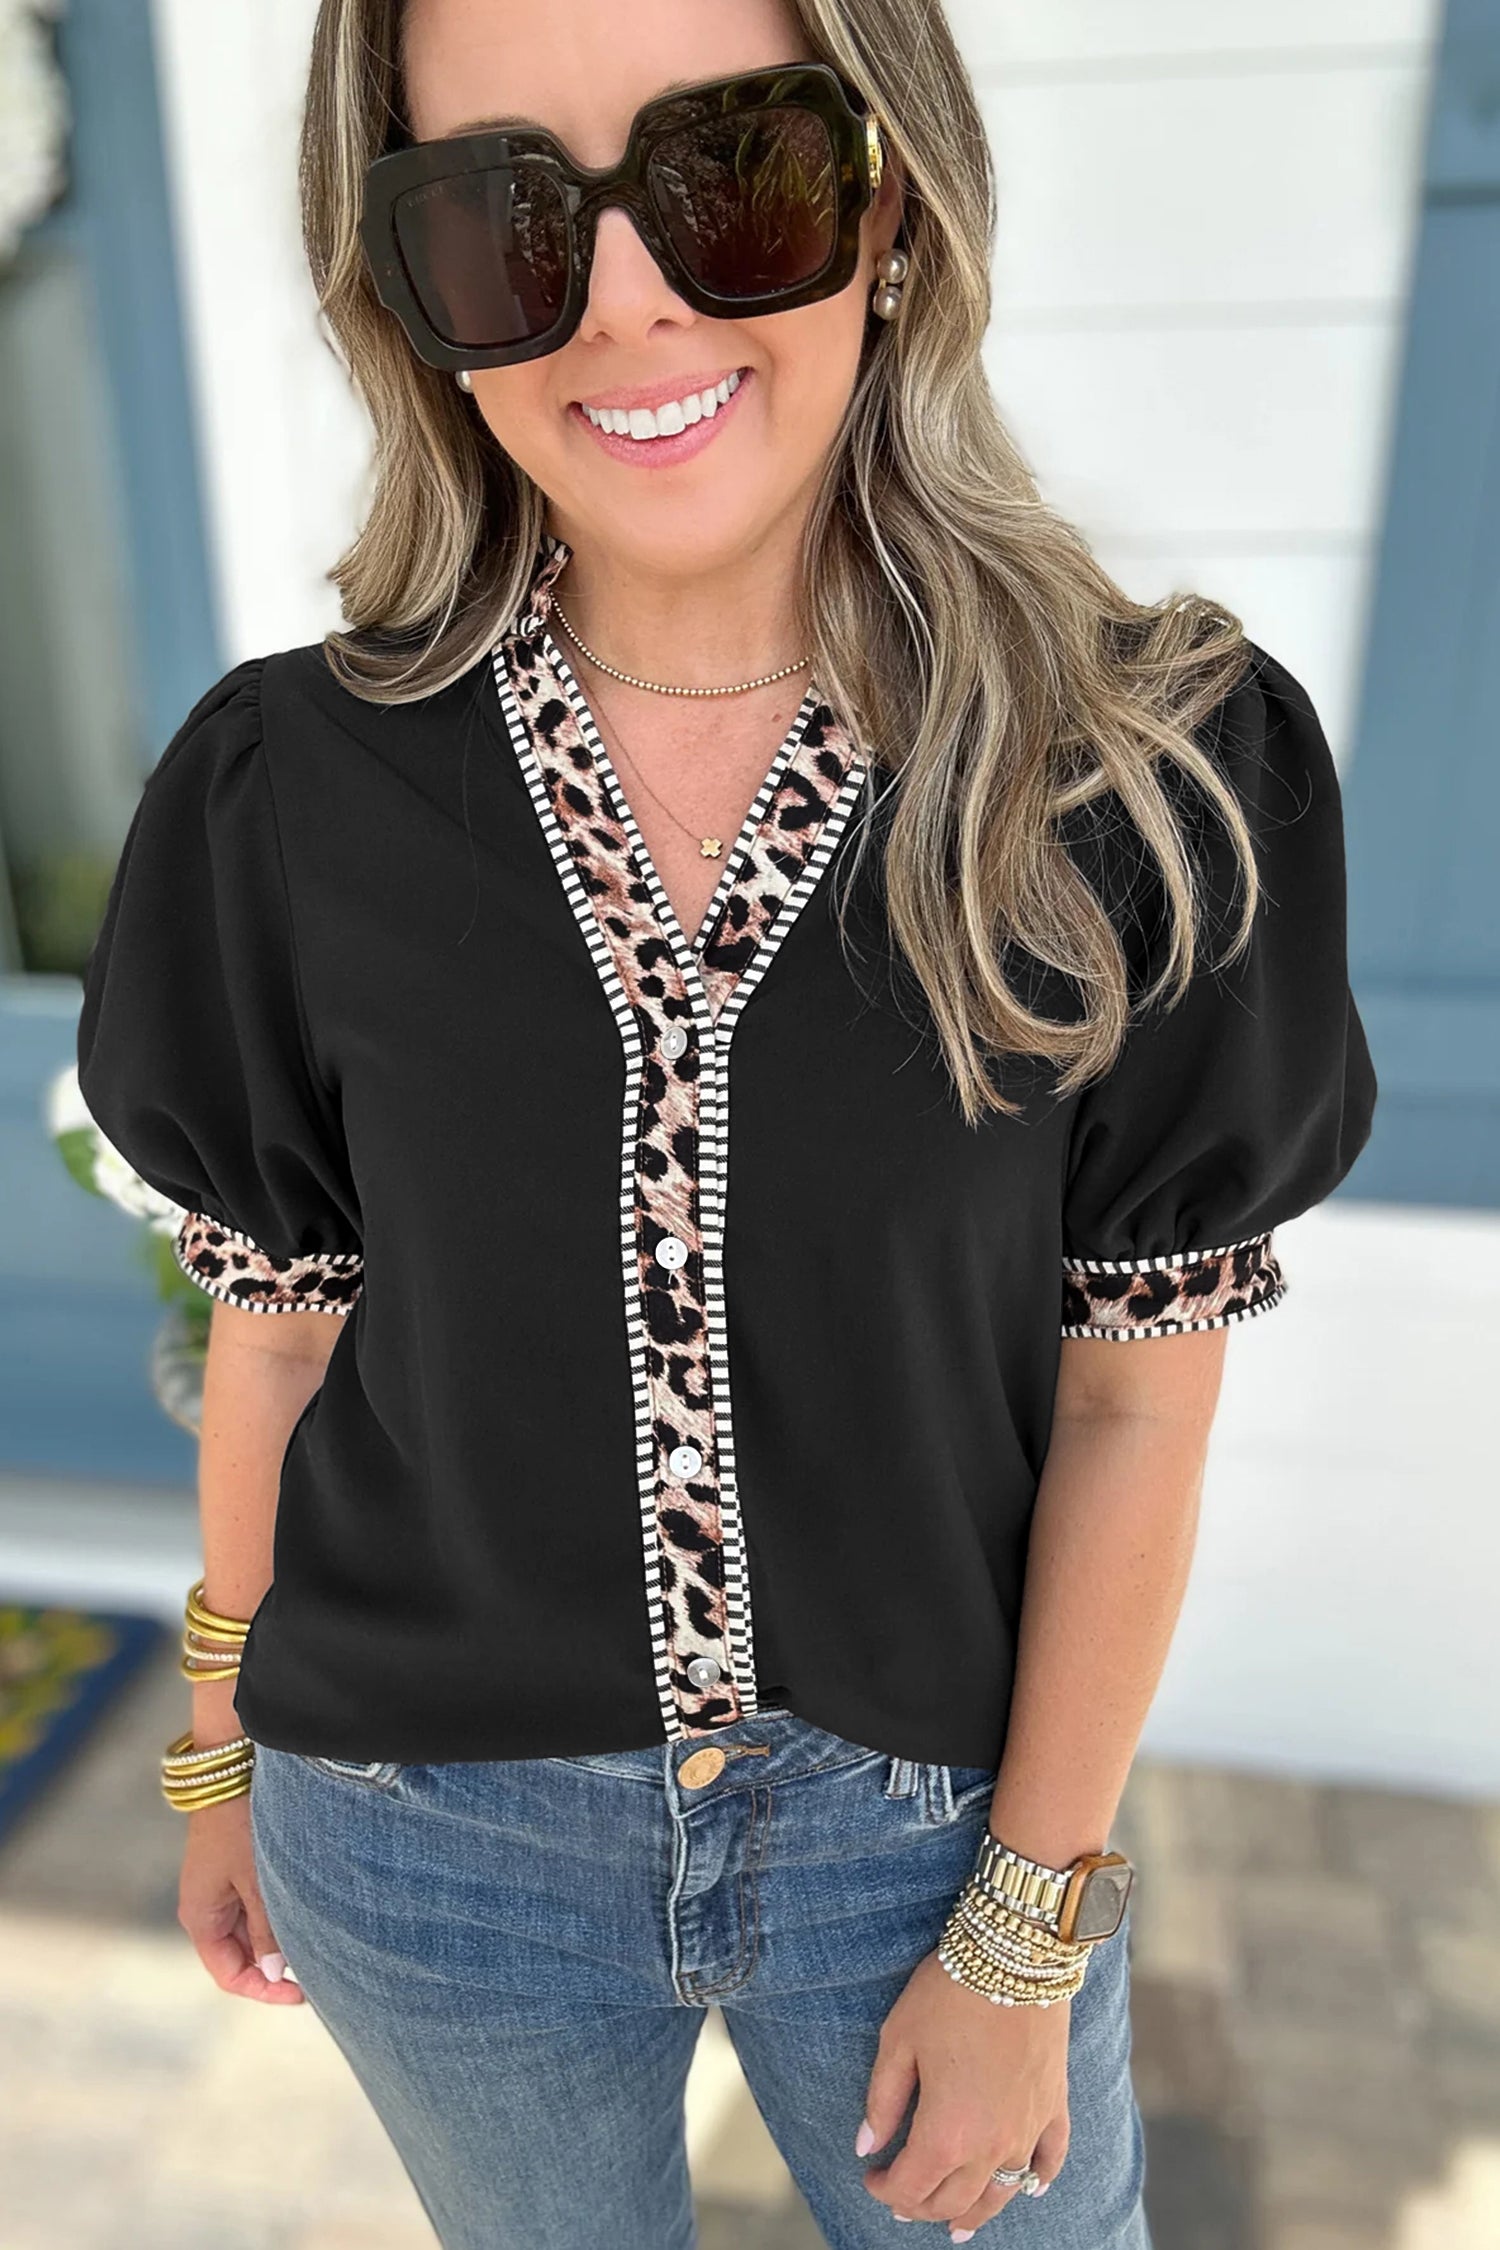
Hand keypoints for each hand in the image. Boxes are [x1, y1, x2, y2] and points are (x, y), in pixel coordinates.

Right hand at [177, 1688, 303, 2004]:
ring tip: (317, 1943)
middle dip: (274, 1968)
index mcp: (201, 1916)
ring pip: (251, 1931)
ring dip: (279, 1940)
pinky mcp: (237, 1865)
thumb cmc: (241, 1821)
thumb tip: (275, 1972)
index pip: (229, 1973)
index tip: (302, 1993)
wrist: (234, 1762)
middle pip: (240, 1956)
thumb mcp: (256, 1880)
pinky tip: (307, 1911)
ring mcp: (222, 1885)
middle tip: (317, 1971)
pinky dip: (278, 1915)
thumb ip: (266, 1928)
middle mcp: (208, 1905)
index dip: (264, 1991)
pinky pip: (256, 1904)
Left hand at [856, 1948, 1068, 2237]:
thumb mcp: (898, 2040)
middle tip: (902, 2197)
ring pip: (1001, 2194)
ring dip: (975, 2213)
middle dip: (922, 2207)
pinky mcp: (1054, 2107)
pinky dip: (1036, 2181)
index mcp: (946, 2133)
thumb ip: (883, 2100)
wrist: (1015, 1956)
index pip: (911, 2187)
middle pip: (954, 2200)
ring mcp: (1028, 2130)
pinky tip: (1028, 2189)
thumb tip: (867, 2146)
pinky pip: (1049, 2160)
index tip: (872, 2177)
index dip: (885, 2190)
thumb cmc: (949, 1993)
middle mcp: (991, 2145)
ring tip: (957, 2227)